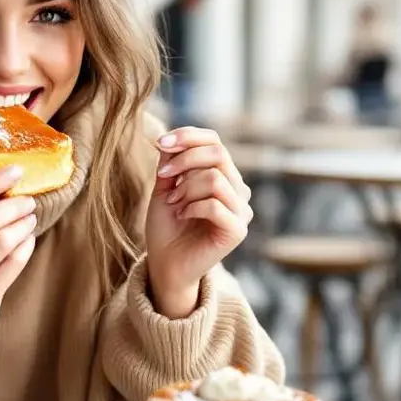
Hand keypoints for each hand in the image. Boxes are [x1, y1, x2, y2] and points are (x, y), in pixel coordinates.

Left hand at [144, 127, 252, 317]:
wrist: (165, 263)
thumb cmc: (166, 226)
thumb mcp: (165, 186)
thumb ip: (172, 161)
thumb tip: (171, 137)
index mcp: (223, 175)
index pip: (214, 141)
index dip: (188, 136)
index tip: (159, 143)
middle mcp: (237, 190)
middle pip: (218, 154)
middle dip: (184, 161)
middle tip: (162, 177)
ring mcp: (241, 210)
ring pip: (215, 179)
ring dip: (185, 188)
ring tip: (173, 203)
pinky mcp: (237, 230)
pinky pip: (215, 205)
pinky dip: (191, 207)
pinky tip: (182, 216)